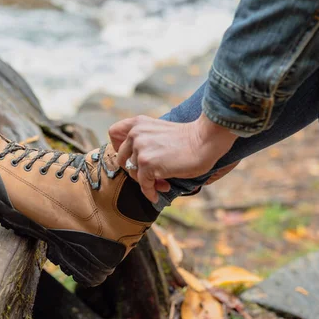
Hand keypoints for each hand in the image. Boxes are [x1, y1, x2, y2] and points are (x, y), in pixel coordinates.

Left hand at [109, 113, 237, 202]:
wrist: (205, 141)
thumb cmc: (188, 139)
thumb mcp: (159, 131)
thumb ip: (145, 140)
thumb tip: (135, 165)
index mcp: (138, 123)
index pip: (113, 133)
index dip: (118, 147)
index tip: (129, 156)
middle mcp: (135, 134)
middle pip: (122, 158)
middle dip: (135, 170)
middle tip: (151, 176)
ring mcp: (140, 149)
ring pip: (133, 173)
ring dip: (146, 182)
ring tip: (162, 183)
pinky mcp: (146, 164)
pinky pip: (143, 185)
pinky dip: (150, 192)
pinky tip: (157, 195)